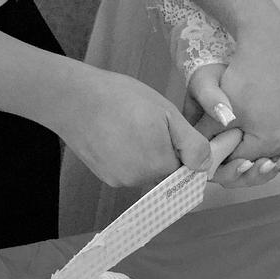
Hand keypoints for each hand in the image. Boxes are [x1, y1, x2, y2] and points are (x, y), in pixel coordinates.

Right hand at [64, 65, 211, 187]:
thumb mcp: (166, 112)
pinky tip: (120, 135)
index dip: (185, 150)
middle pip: (167, 172)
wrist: (74, 99)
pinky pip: (130, 171)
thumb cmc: (122, 97)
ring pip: (148, 172)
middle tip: (151, 123)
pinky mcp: (106, 178)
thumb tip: (205, 166)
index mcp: (160, 163)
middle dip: (166, 152)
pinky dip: (130, 157)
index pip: (186, 167)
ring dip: (148, 155)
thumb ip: (191, 142)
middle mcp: (141, 180)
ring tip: (133, 126)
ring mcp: (121, 181)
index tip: (174, 130)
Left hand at [184, 63, 279, 188]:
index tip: (209, 149)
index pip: (239, 161)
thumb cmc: (244, 79)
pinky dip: (267, 130)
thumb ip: (206, 136)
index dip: (222, 156)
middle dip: (238, 150)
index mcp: (271, 143)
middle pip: (258, 156)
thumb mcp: (220, 111)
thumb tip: (198, 153)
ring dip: (253, 141)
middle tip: (221, 140)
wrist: (270, 48)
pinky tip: (254, 119)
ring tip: (237, 129)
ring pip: (270, 144)